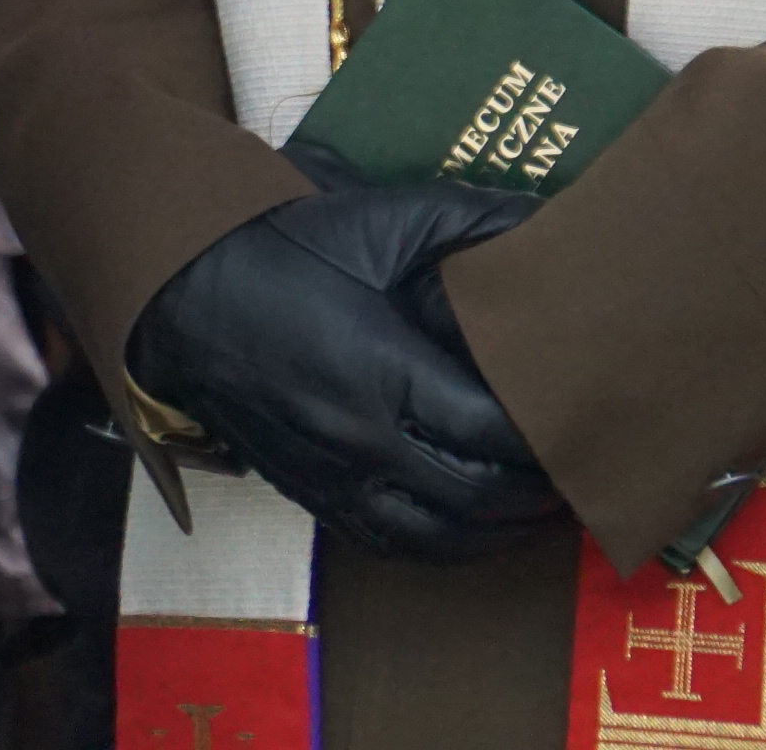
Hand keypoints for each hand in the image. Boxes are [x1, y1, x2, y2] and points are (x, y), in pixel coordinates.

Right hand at [127, 174, 562, 561]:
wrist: (183, 293)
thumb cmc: (284, 251)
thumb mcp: (377, 220)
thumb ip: (467, 219)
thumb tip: (546, 219)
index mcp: (383, 372)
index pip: (492, 430)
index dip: (546, 434)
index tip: (581, 414)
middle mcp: (362, 440)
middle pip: (477, 493)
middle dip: (537, 488)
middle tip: (578, 463)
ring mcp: (334, 476)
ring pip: (440, 537)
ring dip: (500, 530)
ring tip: (541, 505)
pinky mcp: (313, 494)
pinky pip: (393, 546)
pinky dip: (446, 547)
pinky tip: (474, 526)